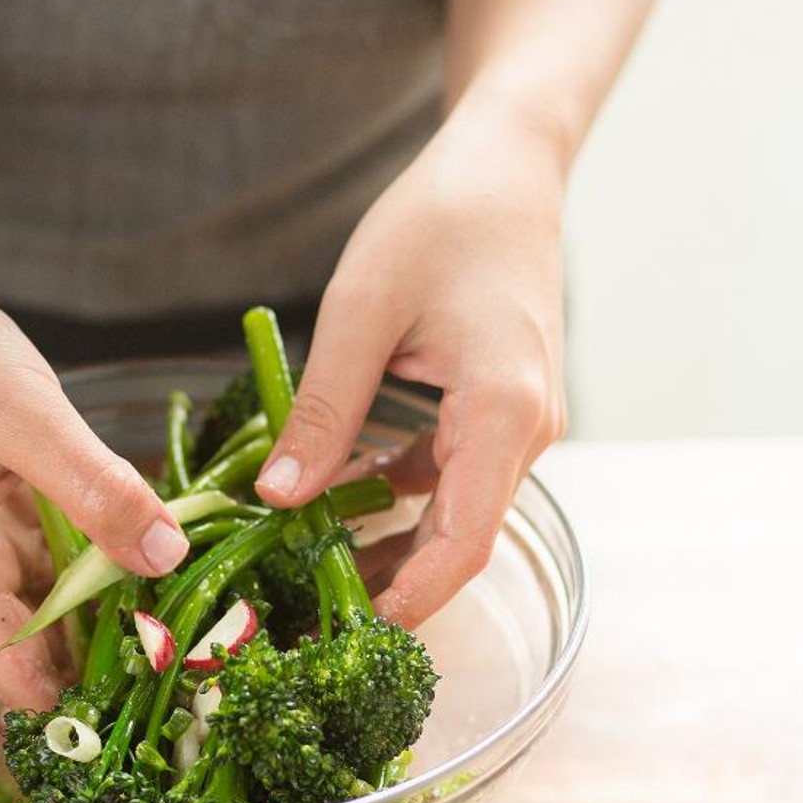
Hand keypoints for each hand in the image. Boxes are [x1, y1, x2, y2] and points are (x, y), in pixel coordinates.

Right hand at [0, 244, 189, 708]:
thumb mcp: (25, 421)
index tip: (163, 707)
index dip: (84, 706)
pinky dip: (106, 549)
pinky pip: (64, 544)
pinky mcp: (5, 499)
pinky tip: (161, 544)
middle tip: (208, 657)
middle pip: (46, 645)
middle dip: (116, 656)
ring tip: (201, 611)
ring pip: (62, 594)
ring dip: (118, 601)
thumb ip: (97, 490)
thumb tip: (169, 558)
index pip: (19, 680)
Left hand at [255, 103, 567, 625]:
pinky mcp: (496, 409)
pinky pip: (446, 473)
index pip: (463, 541)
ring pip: (449, 511)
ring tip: (305, 568)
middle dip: (385, 582)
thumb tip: (278, 498)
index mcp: (503, 412)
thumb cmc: (440, 222)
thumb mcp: (362, 314)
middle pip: (456, 538)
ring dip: (385, 541)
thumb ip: (324, 411)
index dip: (409, 600)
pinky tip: (332, 497)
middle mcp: (525, 430)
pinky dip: (394, 493)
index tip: (348, 636)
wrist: (506, 167)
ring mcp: (516, 422)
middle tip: (305, 614)